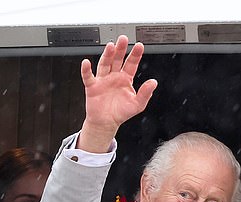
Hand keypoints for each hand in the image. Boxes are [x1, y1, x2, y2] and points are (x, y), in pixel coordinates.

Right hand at [78, 35, 157, 150]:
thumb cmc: (121, 113)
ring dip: (107, 55)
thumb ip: (146, 93)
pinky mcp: (92, 86)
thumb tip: (154, 82)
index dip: (135, 55)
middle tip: (123, 39)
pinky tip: (86, 62)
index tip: (139, 46)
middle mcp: (114, 76)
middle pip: (117, 59)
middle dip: (120, 49)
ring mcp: (103, 80)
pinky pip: (89, 76)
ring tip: (110, 46)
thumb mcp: (138, 104)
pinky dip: (86, 70)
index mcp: (126, 79)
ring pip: (105, 64)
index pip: (131, 63)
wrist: (106, 123)